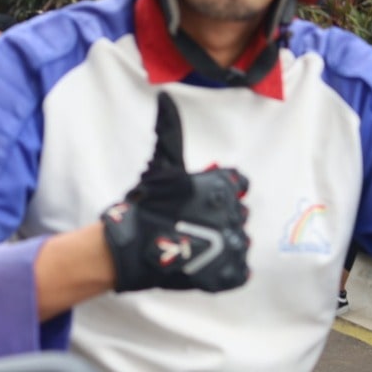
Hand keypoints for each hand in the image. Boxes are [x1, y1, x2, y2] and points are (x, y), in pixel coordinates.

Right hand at [100, 93, 249, 293]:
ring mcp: (234, 246)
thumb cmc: (146, 204)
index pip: (238, 184)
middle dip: (218, 216)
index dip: (218, 191)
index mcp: (224, 185)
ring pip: (238, 241)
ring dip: (221, 243)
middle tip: (190, 223)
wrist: (133, 248)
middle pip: (237, 213)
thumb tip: (166, 97)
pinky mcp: (229, 274)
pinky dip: (223, 269)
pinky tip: (203, 264)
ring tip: (194, 245)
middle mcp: (235, 213)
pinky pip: (238, 271)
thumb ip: (170, 130)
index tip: (199, 200)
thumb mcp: (161, 164)